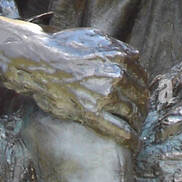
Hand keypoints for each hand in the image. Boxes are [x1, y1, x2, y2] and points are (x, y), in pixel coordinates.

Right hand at [34, 28, 149, 149]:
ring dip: (137, 123)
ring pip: (132, 114)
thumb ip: (117, 46)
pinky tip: (134, 144)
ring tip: (136, 129)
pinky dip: (130, 139)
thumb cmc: (63, 48)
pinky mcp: (92, 114)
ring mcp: (105, 96)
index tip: (140, 96)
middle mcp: (116, 76)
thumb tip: (135, 55)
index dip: (142, 88)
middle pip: (140, 96)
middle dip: (142, 107)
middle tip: (140, 115)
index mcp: (119, 58)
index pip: (141, 77)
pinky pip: (119, 130)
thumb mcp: (94, 37)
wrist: (38, 62)